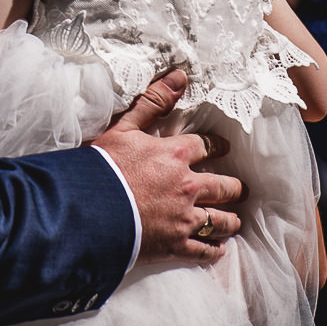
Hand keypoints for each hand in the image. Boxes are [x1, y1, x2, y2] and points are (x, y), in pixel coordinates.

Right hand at [88, 69, 243, 263]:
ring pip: (221, 220)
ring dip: (230, 219)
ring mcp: (184, 218)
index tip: (224, 148)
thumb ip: (152, 102)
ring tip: (234, 220)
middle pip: (225, 186)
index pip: (207, 147)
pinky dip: (214, 249)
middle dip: (235, 187)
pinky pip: (204, 249)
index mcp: (174, 155)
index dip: (217, 146)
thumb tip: (179, 76)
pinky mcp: (175, 244)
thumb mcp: (123, 128)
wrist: (87, 211)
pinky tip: (219, 248)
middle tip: (239, 189)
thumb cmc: (101, 168)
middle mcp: (187, 186)